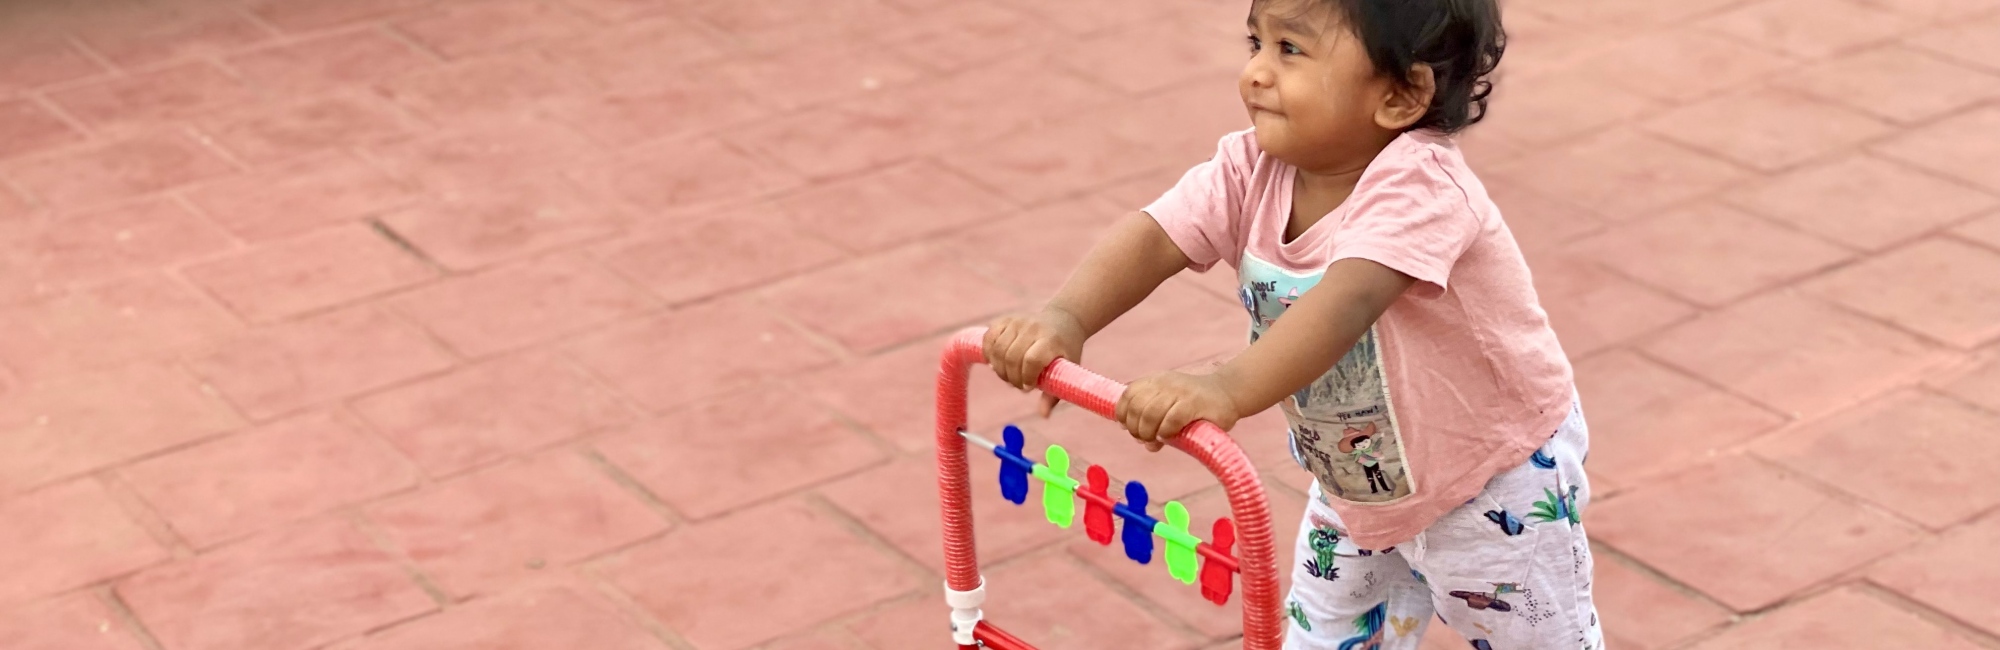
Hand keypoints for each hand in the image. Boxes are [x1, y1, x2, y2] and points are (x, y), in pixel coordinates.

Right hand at [983, 309, 1086, 416]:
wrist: (1063, 321)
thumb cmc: (1065, 352)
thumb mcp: (1066, 371)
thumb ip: (1053, 394)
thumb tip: (1043, 415)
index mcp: (1050, 340)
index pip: (1032, 360)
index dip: (1027, 377)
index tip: (1029, 386)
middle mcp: (1033, 328)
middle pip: (1011, 357)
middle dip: (1011, 377)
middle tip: (1018, 385)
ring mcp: (1017, 321)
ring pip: (997, 349)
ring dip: (999, 369)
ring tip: (1008, 375)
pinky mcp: (1005, 319)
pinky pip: (988, 338)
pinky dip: (988, 354)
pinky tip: (996, 363)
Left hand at [1115, 371, 1239, 451]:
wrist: (1229, 394)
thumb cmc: (1197, 406)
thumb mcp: (1170, 407)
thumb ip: (1153, 420)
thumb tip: (1142, 441)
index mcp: (1156, 381)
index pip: (1128, 394)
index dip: (1123, 414)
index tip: (1128, 428)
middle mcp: (1165, 383)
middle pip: (1137, 406)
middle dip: (1136, 428)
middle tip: (1144, 439)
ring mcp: (1180, 391)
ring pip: (1150, 413)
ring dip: (1148, 432)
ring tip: (1155, 440)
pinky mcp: (1195, 403)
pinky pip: (1171, 419)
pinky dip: (1165, 431)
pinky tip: (1167, 436)